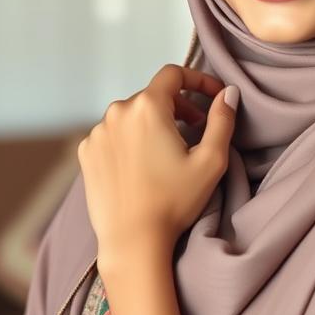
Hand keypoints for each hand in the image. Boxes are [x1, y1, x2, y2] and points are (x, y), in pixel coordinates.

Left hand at [78, 63, 237, 259]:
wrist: (132, 240)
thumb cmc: (173, 202)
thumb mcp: (210, 161)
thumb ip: (221, 120)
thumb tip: (227, 94)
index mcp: (147, 107)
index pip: (173, 74)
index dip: (198, 80)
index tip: (212, 96)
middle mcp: (117, 111)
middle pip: (153, 96)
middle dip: (177, 107)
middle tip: (196, 130)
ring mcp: (97, 132)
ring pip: (131, 116)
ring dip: (152, 125)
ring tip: (167, 152)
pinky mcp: (86, 152)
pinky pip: (112, 134)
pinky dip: (129, 140)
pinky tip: (142, 165)